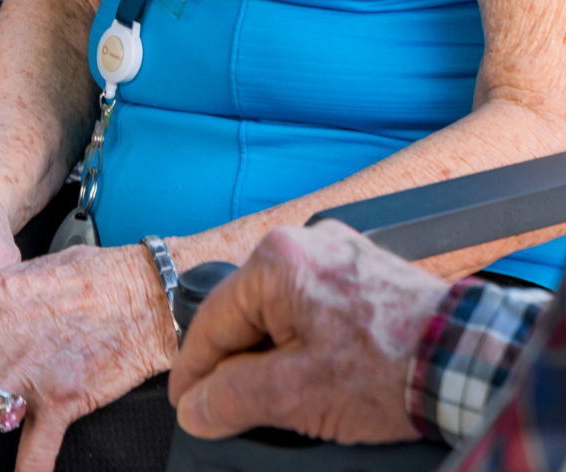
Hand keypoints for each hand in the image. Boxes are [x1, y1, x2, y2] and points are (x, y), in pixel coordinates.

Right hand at [169, 221, 448, 443]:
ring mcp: (334, 251)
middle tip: (231, 410)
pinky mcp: (360, 268)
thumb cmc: (392, 368)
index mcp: (276, 259)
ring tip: (282, 398)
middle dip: (238, 364)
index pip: (212, 321)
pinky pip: (312, 304)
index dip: (194, 371)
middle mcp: (301, 241)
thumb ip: (234, 398)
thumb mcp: (297, 394)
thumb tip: (197, 408)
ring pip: (279, 311)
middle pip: (246, 313)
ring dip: (273, 353)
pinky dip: (304, 339)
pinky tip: (316, 374)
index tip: (186, 403)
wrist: (465, 361)